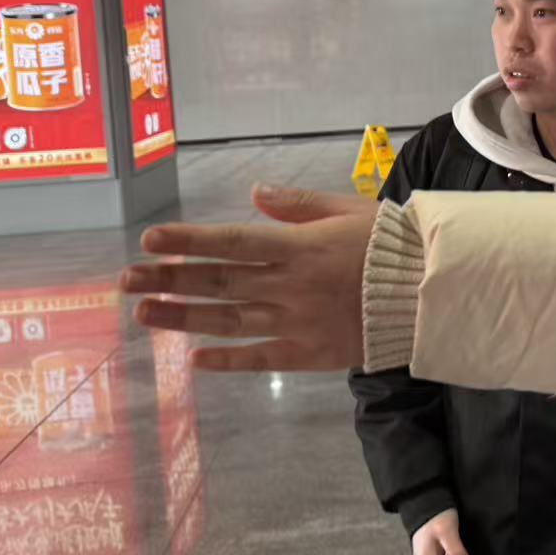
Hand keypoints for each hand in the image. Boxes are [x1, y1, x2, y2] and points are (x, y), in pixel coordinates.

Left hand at [119, 184, 376, 372]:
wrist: (429, 290)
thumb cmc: (389, 244)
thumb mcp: (346, 209)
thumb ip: (298, 205)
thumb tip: (255, 194)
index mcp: (297, 247)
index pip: (231, 242)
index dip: (188, 241)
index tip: (150, 239)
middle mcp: (289, 286)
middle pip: (219, 282)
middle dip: (168, 280)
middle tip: (126, 279)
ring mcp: (296, 322)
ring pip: (230, 321)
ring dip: (183, 318)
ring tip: (144, 313)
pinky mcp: (310, 353)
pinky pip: (261, 358)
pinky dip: (227, 360)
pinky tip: (194, 359)